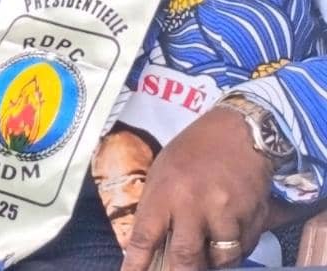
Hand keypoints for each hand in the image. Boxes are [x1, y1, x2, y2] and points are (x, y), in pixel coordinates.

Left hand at [121, 108, 273, 270]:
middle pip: (185, 257)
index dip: (136, 264)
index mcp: (165, 191)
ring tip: (208, 250)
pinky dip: (236, 248)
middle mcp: (193, 204)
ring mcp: (226, 212)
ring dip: (213, 261)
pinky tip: (230, 232)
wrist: (239, 131)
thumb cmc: (194, 149)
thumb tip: (149, 242)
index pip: (145, 236)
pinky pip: (243, 247)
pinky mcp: (252, 217)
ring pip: (220, 258)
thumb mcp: (163, 170)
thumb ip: (158, 205)